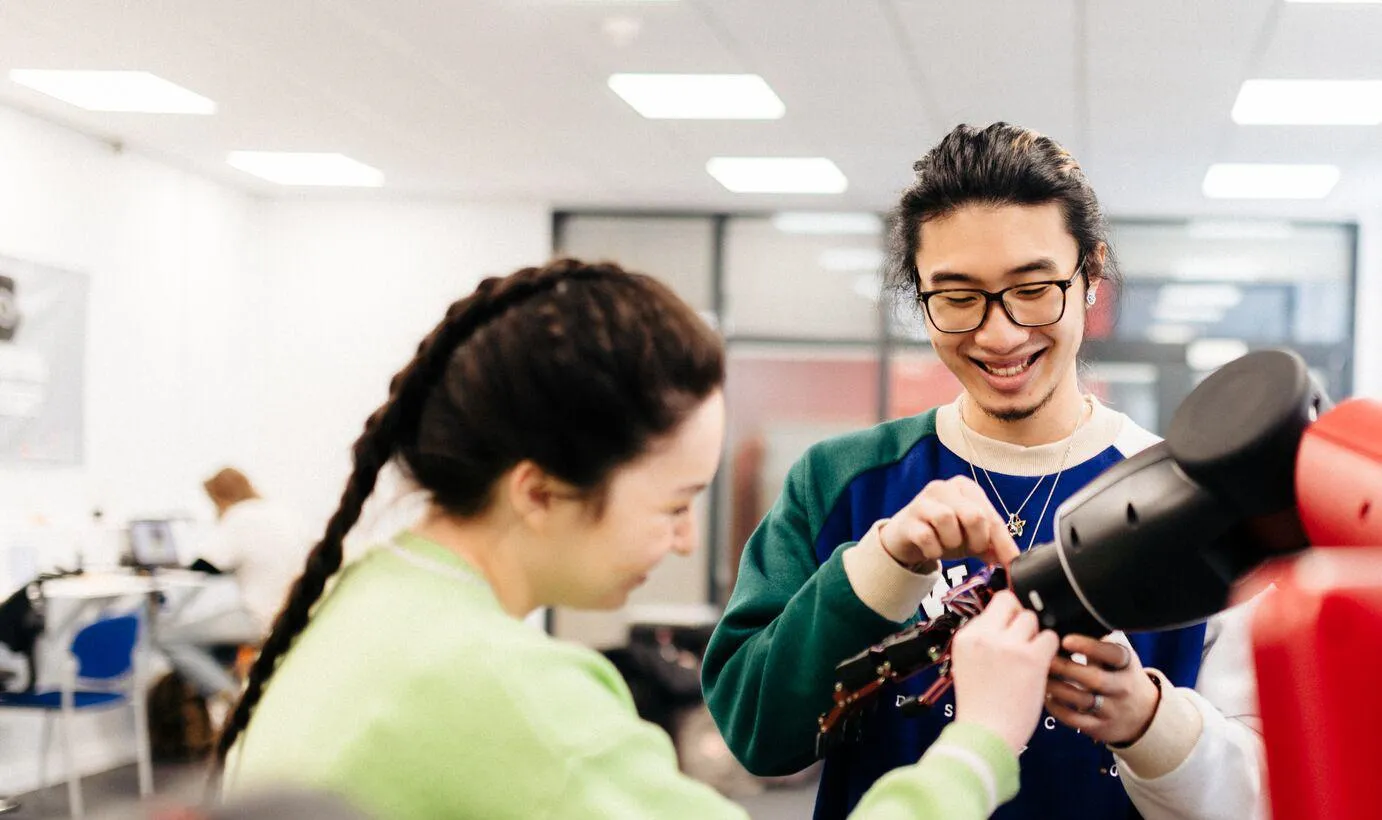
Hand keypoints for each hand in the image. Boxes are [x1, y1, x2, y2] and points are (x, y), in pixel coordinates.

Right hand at [877, 476, 1019, 571]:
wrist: (905, 538)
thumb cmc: (942, 533)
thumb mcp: (970, 538)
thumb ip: (992, 546)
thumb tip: (1013, 562)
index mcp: (965, 488)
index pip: (991, 516)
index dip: (1003, 543)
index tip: (1011, 565)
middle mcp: (944, 488)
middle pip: (974, 515)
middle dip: (977, 541)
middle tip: (971, 550)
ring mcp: (923, 501)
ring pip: (948, 520)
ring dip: (952, 543)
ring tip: (947, 545)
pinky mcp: (907, 519)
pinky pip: (927, 537)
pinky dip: (934, 550)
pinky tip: (932, 550)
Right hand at [951, 591, 1060, 752]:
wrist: (986, 734)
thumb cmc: (979, 706)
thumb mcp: (965, 665)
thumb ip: (982, 641)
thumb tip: (1005, 622)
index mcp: (966, 637)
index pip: (992, 606)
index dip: (1004, 618)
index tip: (1009, 634)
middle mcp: (985, 636)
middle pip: (1012, 605)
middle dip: (1019, 623)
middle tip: (1021, 646)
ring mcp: (1008, 645)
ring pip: (1031, 619)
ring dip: (1035, 636)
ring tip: (1029, 660)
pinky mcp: (1031, 658)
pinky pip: (1050, 638)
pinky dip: (1050, 650)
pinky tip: (1041, 666)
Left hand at [1045, 634, 1160, 745]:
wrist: (1142, 713)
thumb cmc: (1118, 674)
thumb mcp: (1118, 656)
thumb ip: (1098, 641)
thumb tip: (1064, 621)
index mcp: (1126, 664)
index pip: (1112, 654)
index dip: (1089, 646)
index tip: (1066, 640)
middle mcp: (1123, 687)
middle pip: (1094, 679)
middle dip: (1065, 668)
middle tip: (1043, 659)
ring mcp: (1113, 709)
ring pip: (1082, 700)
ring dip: (1057, 688)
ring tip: (1039, 676)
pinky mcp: (1101, 727)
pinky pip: (1076, 719)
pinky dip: (1058, 708)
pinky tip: (1047, 696)